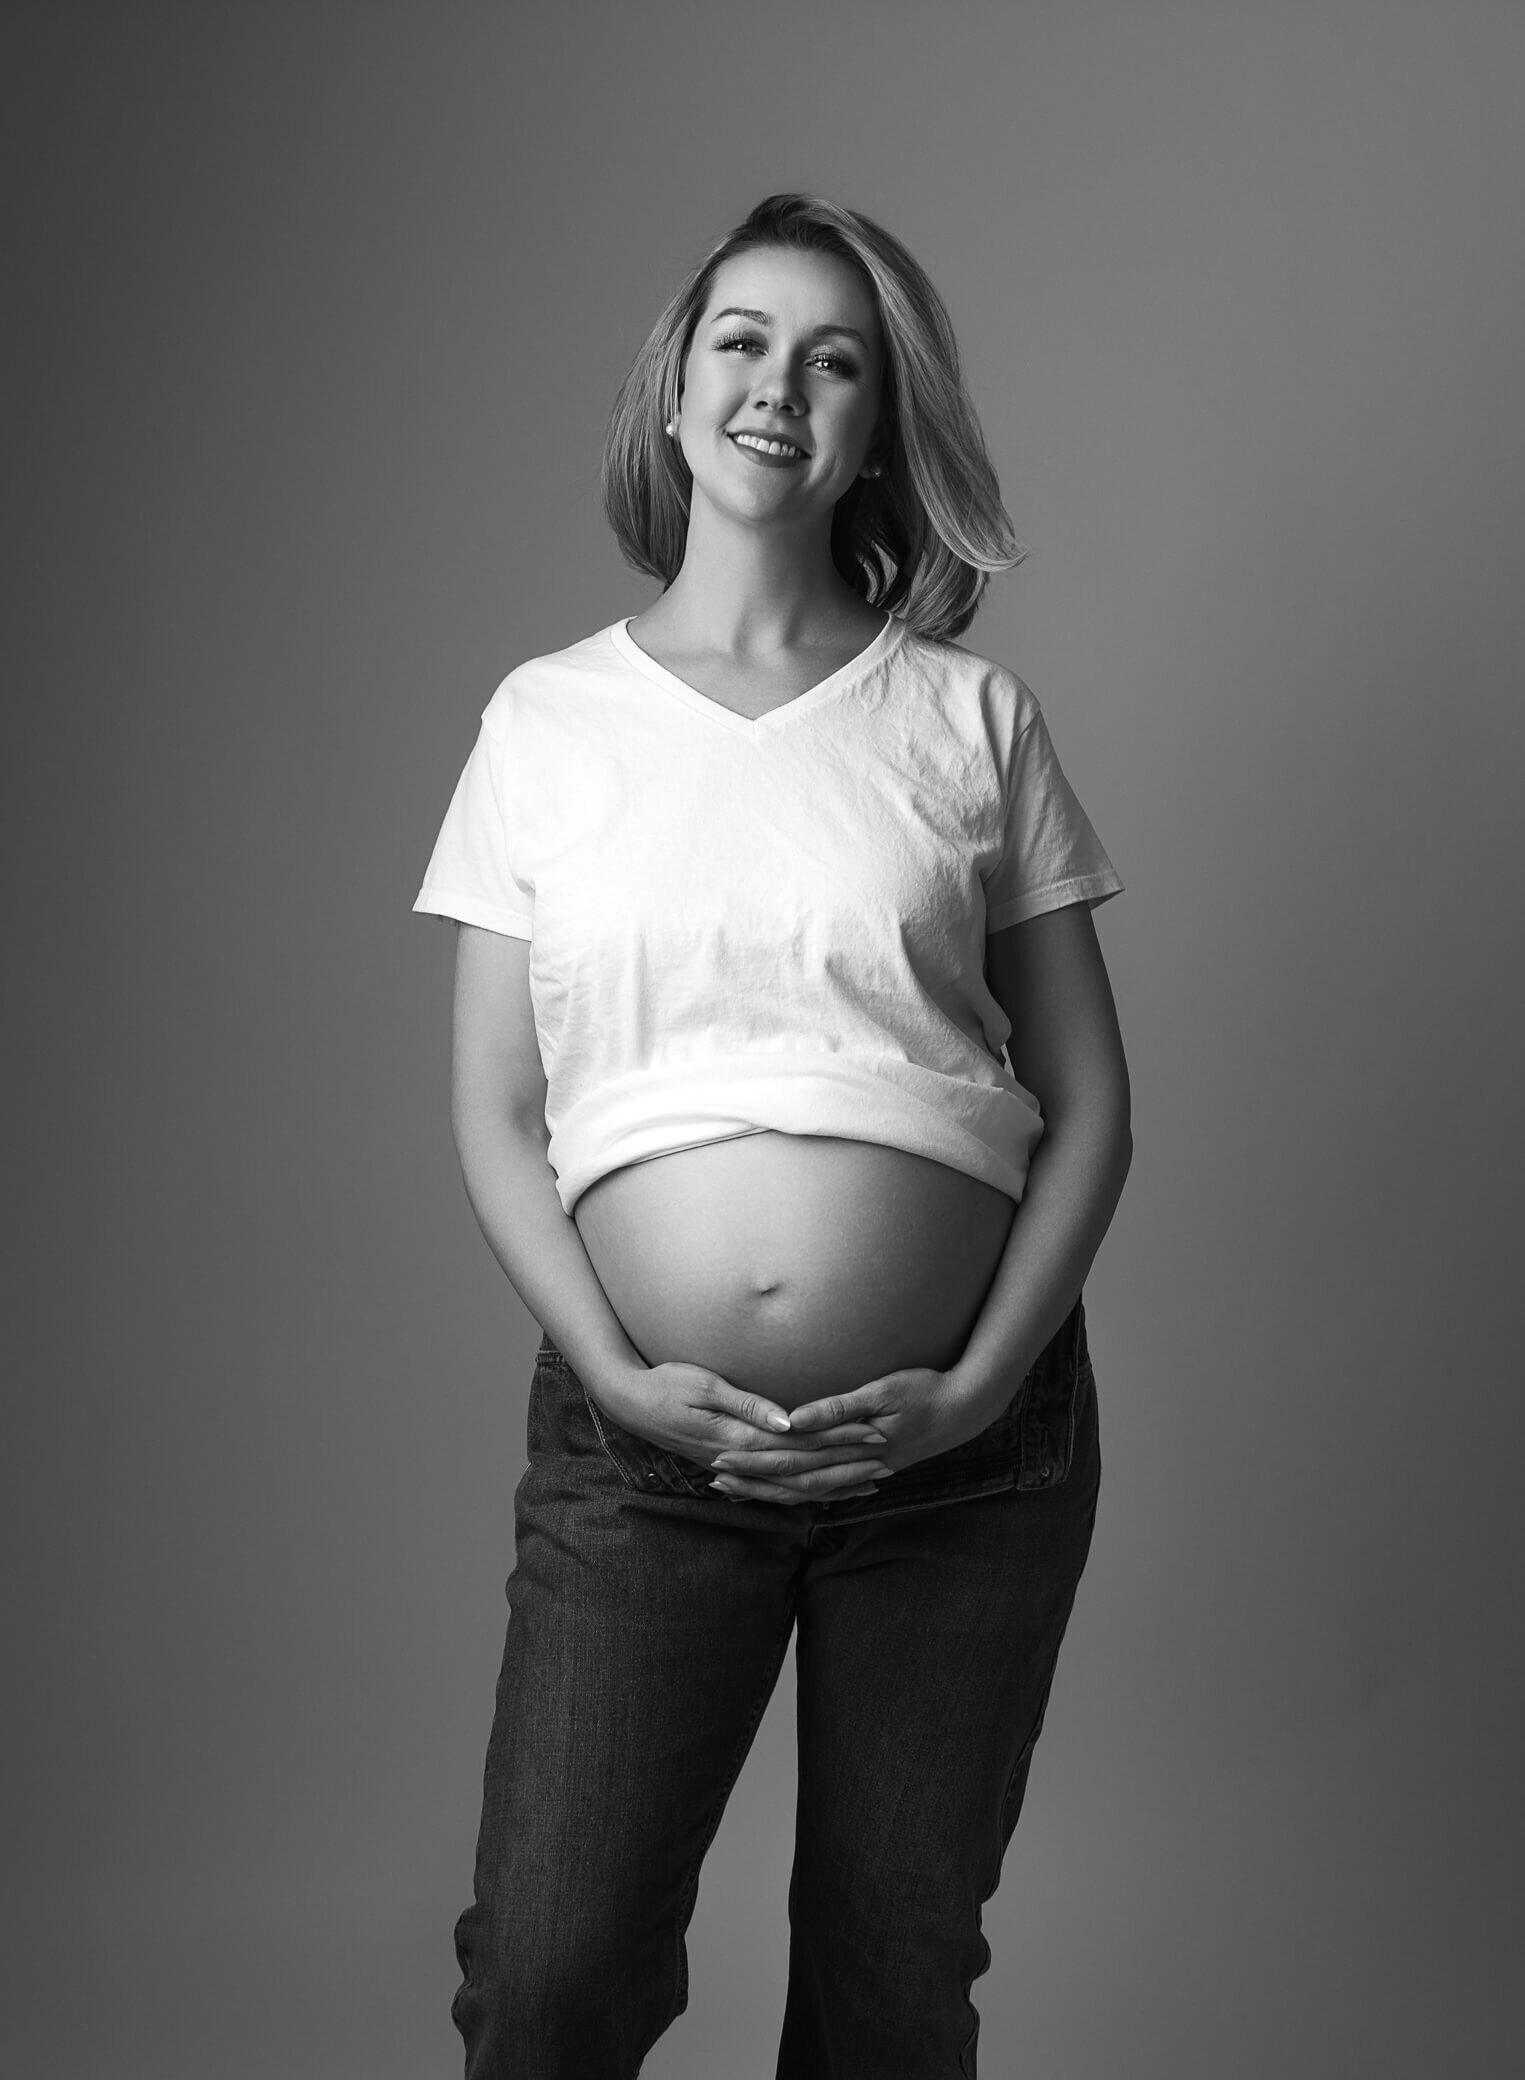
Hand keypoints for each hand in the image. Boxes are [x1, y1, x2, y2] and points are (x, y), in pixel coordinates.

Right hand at [600, 1360, 894, 1503]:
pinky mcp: (731, 1465)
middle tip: (887, 1462)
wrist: (631, 1403)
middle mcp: (742, 1459)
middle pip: (805, 1469)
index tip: (874, 1434)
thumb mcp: (705, 1384)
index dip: (840, 1440)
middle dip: (847, 1466)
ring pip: (794, 1485)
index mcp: (740, 1437)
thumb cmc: (667, 1384)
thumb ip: (747, 1403)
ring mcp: (736, 1467)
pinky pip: (775, 1487)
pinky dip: (805, 1490)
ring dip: (833, 1484)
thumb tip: (788, 1420)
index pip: (803, 1443)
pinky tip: (826, 1490)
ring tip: (869, 1483)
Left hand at [709, 1365, 991, 1503]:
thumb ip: (838, 1408)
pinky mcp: (869, 1467)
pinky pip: (829, 1487)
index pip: (793, 1459)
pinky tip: (786, 1493)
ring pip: (809, 1488)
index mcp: (852, 1446)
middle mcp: (853, 1465)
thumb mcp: (883, 1391)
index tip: (722, 1457)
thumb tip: (795, 1419)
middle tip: (716, 1476)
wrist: (964, 1409)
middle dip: (754, 1478)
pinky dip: (804, 1492)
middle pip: (794, 1478)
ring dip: (773, 1488)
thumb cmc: (924, 1391)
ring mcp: (862, 1470)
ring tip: (739, 1487)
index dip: (756, 1460)